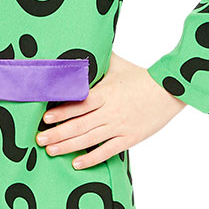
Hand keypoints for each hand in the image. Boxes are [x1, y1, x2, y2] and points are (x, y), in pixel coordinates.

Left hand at [34, 52, 187, 168]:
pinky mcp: (130, 138)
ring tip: (50, 150)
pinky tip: (77, 163)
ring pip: (89, 139)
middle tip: (39, 139)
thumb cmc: (141, 77)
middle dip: (57, 132)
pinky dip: (91, 158)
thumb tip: (78, 45)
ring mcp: (120, 127)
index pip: (80, 104)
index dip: (61, 111)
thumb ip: (97, 60)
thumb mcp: (117, 65)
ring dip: (68, 146)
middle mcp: (111, 111)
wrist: (170, 91)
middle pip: (80, 124)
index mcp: (106, 93)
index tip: (45, 118)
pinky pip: (107, 151)